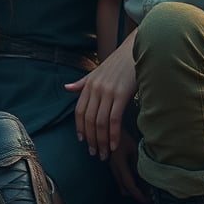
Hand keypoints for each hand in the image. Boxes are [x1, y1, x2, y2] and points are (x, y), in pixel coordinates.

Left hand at [64, 35, 136, 159]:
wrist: (136, 49)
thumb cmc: (119, 63)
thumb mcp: (97, 72)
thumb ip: (82, 83)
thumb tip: (66, 87)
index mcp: (89, 85)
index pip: (79, 112)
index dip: (80, 128)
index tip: (83, 142)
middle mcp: (96, 89)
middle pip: (89, 120)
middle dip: (91, 140)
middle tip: (96, 154)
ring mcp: (108, 92)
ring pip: (100, 122)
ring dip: (102, 141)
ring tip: (105, 154)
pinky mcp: (121, 94)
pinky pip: (114, 119)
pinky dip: (114, 134)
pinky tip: (115, 145)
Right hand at [109, 131, 149, 203]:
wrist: (107, 130)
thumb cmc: (123, 137)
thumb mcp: (134, 148)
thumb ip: (138, 162)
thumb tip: (147, 176)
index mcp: (120, 165)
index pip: (130, 185)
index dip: (139, 195)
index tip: (148, 201)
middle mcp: (114, 170)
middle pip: (124, 190)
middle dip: (136, 195)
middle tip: (149, 196)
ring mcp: (112, 169)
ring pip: (121, 186)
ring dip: (132, 190)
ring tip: (145, 189)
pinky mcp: (112, 167)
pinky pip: (120, 181)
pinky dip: (129, 185)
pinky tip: (137, 180)